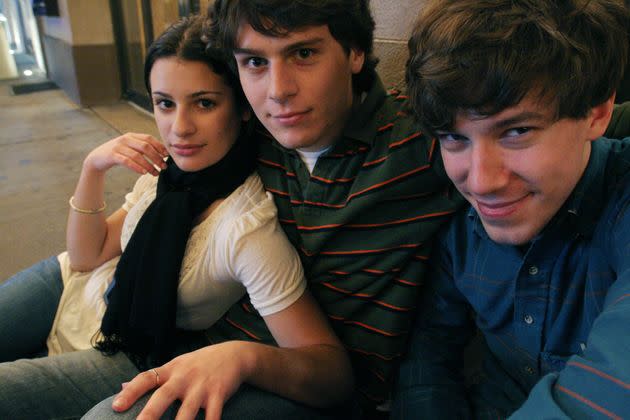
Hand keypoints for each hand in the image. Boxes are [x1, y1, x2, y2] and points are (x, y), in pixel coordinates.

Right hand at [84, 133, 167, 175]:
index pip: (149, 139)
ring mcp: (118, 146)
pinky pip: (127, 161)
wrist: (97, 158)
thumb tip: (162, 155)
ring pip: (137, 155)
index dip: (159, 147)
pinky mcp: (112, 155)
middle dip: (156, 157)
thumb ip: (143, 149)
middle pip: (145, 147)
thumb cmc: (118, 154)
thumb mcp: (131, 148)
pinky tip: (143, 173)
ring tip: (155, 173)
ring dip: (148, 165)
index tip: (167, 156)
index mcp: (132, 136)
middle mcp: (126, 139)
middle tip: (163, 167)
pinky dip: (137, 167)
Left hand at [112, 342, 252, 419]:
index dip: (130, 392)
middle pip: (163, 396)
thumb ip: (152, 377)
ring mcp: (202, 387)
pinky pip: (212, 417)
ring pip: (187, 413)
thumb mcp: (176, 365)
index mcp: (171, 370)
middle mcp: (184, 377)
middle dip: (149, 414)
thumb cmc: (200, 363)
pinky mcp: (219, 394)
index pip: (146, 378)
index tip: (116, 406)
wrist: (234, 355)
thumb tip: (121, 387)